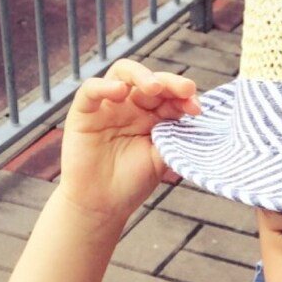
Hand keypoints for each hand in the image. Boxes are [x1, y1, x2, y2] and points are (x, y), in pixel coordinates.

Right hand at [57, 59, 199, 219]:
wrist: (101, 206)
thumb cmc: (131, 183)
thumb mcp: (160, 159)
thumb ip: (174, 136)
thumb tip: (196, 115)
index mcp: (152, 116)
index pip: (169, 96)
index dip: (184, 97)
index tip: (197, 109)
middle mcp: (131, 107)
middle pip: (150, 81)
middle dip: (170, 83)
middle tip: (185, 90)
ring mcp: (108, 106)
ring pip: (122, 75)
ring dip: (141, 76)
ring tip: (155, 88)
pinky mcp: (83, 112)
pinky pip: (91, 90)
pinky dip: (105, 86)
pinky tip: (121, 91)